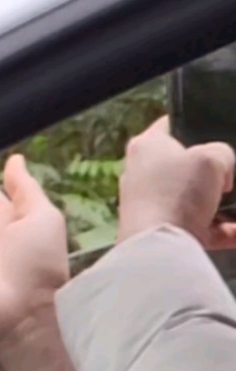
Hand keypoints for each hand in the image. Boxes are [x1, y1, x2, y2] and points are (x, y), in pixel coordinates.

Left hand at [118, 116, 235, 248]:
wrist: (159, 245)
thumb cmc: (179, 191)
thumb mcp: (211, 159)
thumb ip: (222, 153)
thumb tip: (221, 170)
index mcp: (146, 145)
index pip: (171, 125)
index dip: (196, 127)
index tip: (218, 136)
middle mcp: (143, 171)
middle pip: (188, 166)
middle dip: (216, 175)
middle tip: (232, 180)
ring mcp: (152, 203)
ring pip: (198, 200)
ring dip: (225, 207)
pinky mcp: (165, 231)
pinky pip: (203, 228)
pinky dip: (224, 231)